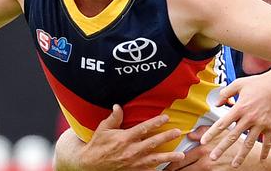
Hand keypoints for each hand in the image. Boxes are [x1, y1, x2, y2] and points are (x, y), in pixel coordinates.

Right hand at [54, 105, 184, 170]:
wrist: (90, 165)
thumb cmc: (97, 145)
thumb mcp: (103, 129)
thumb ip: (114, 118)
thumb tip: (118, 105)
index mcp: (124, 138)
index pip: (143, 128)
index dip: (155, 122)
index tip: (166, 117)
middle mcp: (130, 151)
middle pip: (152, 143)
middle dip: (166, 137)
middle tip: (178, 132)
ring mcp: (133, 162)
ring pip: (154, 159)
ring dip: (168, 157)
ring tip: (180, 155)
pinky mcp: (133, 170)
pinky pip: (148, 170)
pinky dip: (157, 169)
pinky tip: (168, 168)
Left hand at [165, 127, 251, 170]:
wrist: (254, 160)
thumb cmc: (237, 144)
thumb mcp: (222, 131)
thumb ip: (204, 130)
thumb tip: (190, 134)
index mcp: (203, 148)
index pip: (180, 159)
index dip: (170, 165)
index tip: (163, 168)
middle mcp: (205, 161)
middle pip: (182, 170)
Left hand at [200, 72, 270, 166]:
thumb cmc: (259, 83)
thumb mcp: (239, 83)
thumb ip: (226, 93)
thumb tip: (217, 103)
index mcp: (240, 108)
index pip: (222, 123)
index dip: (211, 133)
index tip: (203, 141)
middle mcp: (249, 118)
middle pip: (233, 136)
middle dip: (222, 148)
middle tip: (213, 158)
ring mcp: (261, 123)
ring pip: (249, 143)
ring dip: (241, 155)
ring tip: (234, 165)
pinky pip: (268, 141)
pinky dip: (265, 151)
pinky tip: (262, 159)